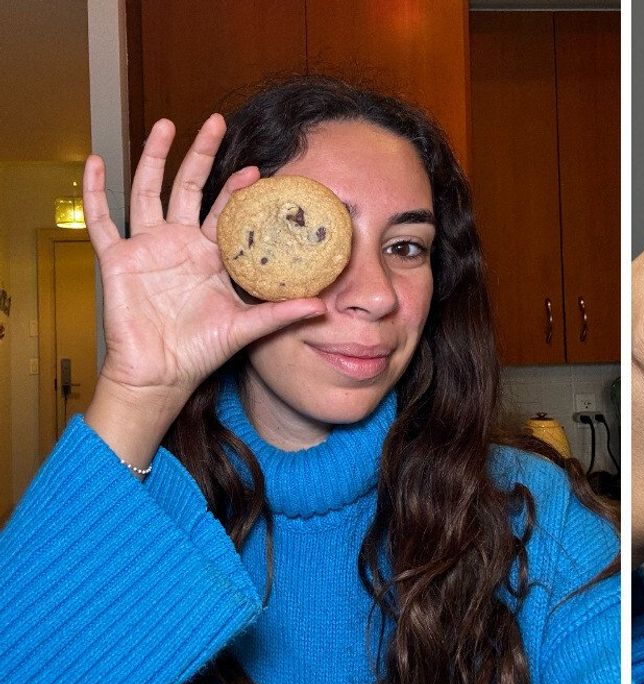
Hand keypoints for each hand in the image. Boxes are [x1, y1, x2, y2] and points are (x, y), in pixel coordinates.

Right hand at [82, 116, 324, 464]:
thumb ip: (280, 313)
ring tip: (164, 125)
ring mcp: (148, 247)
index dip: (239, 189)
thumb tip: (321, 307)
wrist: (161, 373)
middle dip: (202, 154)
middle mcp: (180, 243)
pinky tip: (94, 162)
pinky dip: (95, 191)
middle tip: (215, 122)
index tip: (259, 170)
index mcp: (211, 255)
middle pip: (190, 187)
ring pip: (148, 191)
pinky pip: (102, 220)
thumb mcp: (246, 328)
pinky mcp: (118, 259)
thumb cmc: (201, 351)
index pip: (227, 211)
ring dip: (154, 157)